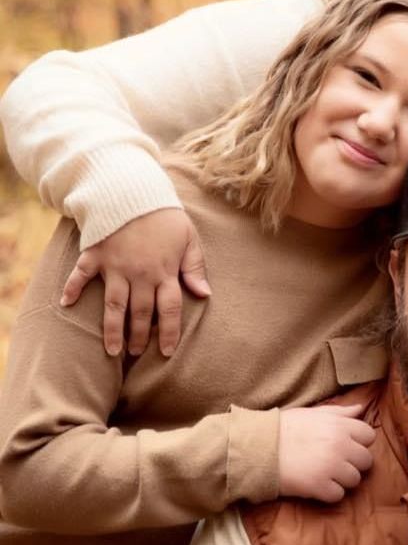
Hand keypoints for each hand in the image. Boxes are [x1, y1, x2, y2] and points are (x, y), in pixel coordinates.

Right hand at [60, 208, 210, 357]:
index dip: (169, 332)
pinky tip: (65, 305)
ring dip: (112, 329)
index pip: (169, 309)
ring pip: (114, 306)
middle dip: (140, 336)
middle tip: (138, 353)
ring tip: (112, 351)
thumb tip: (204, 295)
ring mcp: (115, 266)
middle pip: (141, 313)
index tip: (167, 350)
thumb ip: (195, 268)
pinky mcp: (95, 255)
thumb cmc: (165, 217)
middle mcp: (140, 274)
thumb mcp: (189, 239)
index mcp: (164, 271)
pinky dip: (72, 289)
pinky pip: (80, 275)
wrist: (134, 191)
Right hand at [278, 404, 374, 501]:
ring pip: (355, 480)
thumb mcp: (314, 413)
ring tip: (327, 474)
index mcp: (340, 426)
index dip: (360, 442)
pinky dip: (330, 493)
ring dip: (343, 479)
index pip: (369, 436)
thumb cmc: (285, 428)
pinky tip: (318, 485)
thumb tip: (360, 408)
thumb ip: (340, 412)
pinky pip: (338, 495)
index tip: (347, 446)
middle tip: (338, 463)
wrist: (259, 447)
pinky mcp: (319, 486)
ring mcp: (331, 467)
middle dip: (355, 463)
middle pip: (366, 460)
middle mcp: (340, 446)